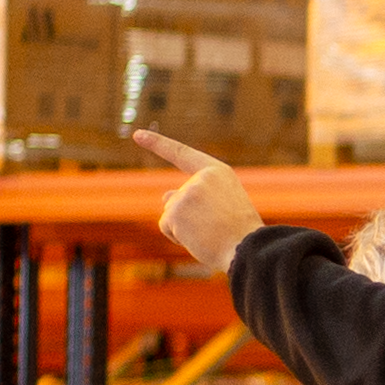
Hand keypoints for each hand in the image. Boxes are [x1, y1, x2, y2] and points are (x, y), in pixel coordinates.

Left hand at [136, 128, 265, 274]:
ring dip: (184, 229)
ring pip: (171, 214)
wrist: (247, 249)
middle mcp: (200, 178)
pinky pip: (166, 227)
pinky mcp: (176, 211)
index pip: (182, 154)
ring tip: (210, 234)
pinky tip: (198, 240)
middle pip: (176, 198)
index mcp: (217, 172)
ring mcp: (187, 193)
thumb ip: (195, 195)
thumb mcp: (222, 205)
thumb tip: (164, 196)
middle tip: (214, 229)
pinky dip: (178, 237)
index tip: (137, 135)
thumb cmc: (238, 233)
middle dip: (186, 217)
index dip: (158, 144)